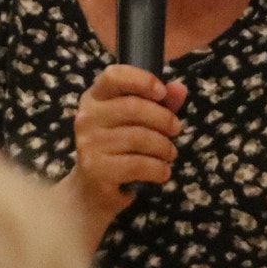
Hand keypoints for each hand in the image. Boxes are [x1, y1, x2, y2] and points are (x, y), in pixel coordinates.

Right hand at [62, 64, 188, 240]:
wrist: (92, 191)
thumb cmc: (118, 149)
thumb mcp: (138, 122)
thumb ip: (159, 103)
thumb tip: (179, 88)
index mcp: (95, 97)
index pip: (113, 76)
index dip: (141, 80)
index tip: (162, 92)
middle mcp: (86, 117)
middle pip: (133, 107)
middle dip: (164, 119)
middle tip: (176, 130)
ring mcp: (88, 144)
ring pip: (140, 137)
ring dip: (164, 147)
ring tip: (169, 154)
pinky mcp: (96, 169)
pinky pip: (139, 164)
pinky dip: (159, 169)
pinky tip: (162, 172)